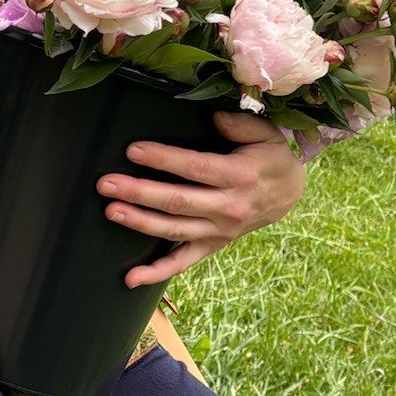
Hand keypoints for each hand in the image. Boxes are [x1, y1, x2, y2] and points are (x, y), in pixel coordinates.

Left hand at [96, 108, 307, 290]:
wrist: (289, 193)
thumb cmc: (269, 158)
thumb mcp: (265, 134)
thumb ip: (239, 123)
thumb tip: (214, 117)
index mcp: (239, 176)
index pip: (196, 168)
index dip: (164, 160)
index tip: (133, 150)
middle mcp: (228, 207)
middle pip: (178, 202)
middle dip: (139, 192)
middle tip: (107, 184)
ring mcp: (219, 231)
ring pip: (174, 230)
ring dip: (140, 222)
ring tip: (111, 211)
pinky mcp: (213, 245)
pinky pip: (183, 262)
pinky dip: (157, 273)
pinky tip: (130, 278)